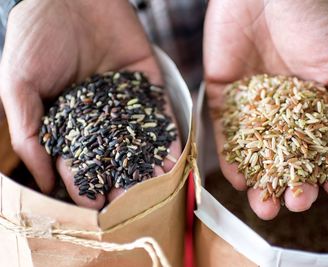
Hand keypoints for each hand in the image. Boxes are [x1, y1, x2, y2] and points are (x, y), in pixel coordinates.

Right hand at [0, 0, 180, 208]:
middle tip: (134, 204)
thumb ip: (29, 133)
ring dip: (148, 164)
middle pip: (113, 156)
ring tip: (159, 187)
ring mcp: (124, 100)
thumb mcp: (19, 87)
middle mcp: (99, 115)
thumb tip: (42, 180)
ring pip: (139, 139)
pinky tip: (175, 155)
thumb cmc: (35, 38)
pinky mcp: (146, 82)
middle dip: (122, 180)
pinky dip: (167, 133)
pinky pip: (159, 111)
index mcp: (68, 120)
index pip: (79, 160)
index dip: (86, 183)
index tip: (98, 205)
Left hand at [204, 0, 327, 218]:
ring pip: (256, 154)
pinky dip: (230, 159)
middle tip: (296, 203)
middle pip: (288, 158)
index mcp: (317, 104)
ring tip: (265, 206)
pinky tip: (239, 180)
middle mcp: (284, 110)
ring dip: (261, 183)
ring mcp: (254, 106)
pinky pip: (226, 134)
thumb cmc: (315, 19)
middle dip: (294, 185)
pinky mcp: (226, 97)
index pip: (324, 148)